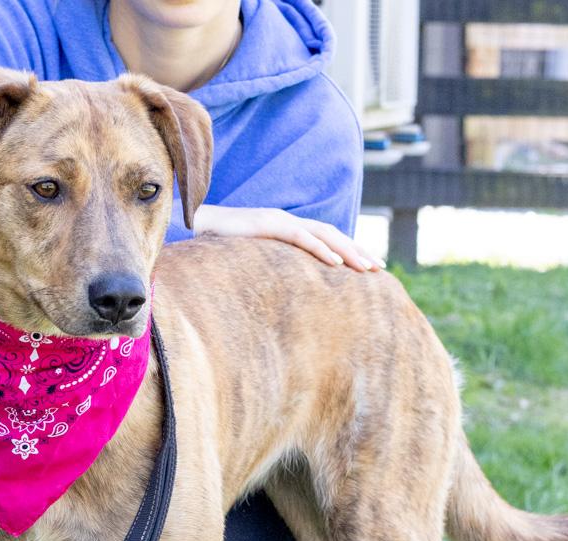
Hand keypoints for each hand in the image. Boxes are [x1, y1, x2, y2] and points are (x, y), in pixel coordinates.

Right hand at [192, 205, 383, 271]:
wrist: (187, 230)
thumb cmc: (214, 249)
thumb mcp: (248, 261)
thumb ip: (266, 269)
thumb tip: (278, 292)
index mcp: (283, 230)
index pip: (324, 239)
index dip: (347, 251)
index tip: (368, 269)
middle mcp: (285, 221)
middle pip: (331, 235)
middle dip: (357, 251)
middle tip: (380, 269)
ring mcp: (276, 220)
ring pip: (322, 234)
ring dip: (348, 251)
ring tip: (367, 268)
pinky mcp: (265, 225)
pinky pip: (299, 237)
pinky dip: (320, 249)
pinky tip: (337, 263)